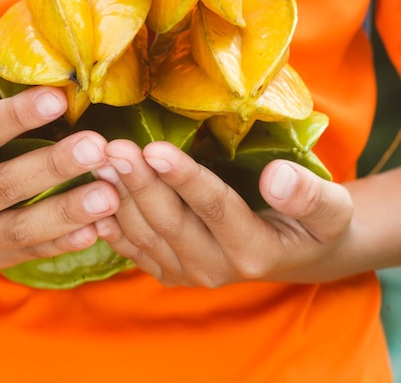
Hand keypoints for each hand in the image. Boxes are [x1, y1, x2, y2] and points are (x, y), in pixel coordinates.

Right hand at [0, 76, 119, 268]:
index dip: (17, 117)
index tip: (57, 98)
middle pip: (5, 186)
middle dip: (54, 167)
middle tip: (97, 148)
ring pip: (21, 229)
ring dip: (69, 213)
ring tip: (110, 195)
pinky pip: (28, 253)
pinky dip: (64, 243)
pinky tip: (98, 229)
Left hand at [94, 139, 353, 286]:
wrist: (293, 252)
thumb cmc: (313, 222)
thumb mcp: (329, 208)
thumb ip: (308, 195)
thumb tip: (277, 176)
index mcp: (254, 250)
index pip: (215, 209)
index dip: (185, 178)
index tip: (156, 148)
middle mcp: (216, 268)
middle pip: (170, 221)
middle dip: (139, 183)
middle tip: (113, 147)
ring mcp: (188, 273)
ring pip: (145, 234)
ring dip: (120, 196)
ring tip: (99, 160)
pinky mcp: (169, 270)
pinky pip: (134, 249)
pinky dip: (111, 223)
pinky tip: (92, 198)